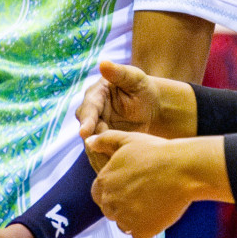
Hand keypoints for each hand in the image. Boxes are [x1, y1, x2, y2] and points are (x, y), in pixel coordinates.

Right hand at [77, 61, 196, 169]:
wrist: (152, 107)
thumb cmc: (143, 88)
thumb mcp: (134, 78)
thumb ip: (119, 73)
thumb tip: (102, 63)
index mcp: (96, 95)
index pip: (88, 108)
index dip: (85, 121)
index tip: (83, 132)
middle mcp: (91, 112)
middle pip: (87, 130)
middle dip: (91, 143)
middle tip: (96, 155)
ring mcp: (97, 128)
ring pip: (92, 145)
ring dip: (97, 156)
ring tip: (105, 169)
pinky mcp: (103, 141)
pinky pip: (101, 154)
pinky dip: (105, 163)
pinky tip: (112, 174)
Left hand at [87, 131, 229, 237]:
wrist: (182, 169)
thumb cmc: (156, 152)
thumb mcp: (128, 139)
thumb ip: (105, 140)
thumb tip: (89, 141)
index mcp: (104, 181)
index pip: (98, 194)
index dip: (113, 191)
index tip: (129, 187)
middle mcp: (110, 201)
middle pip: (110, 211)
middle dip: (122, 206)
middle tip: (143, 195)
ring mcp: (125, 218)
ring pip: (124, 225)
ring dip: (133, 219)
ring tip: (151, 204)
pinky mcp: (142, 230)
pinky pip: (139, 236)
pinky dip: (147, 229)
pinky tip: (158, 215)